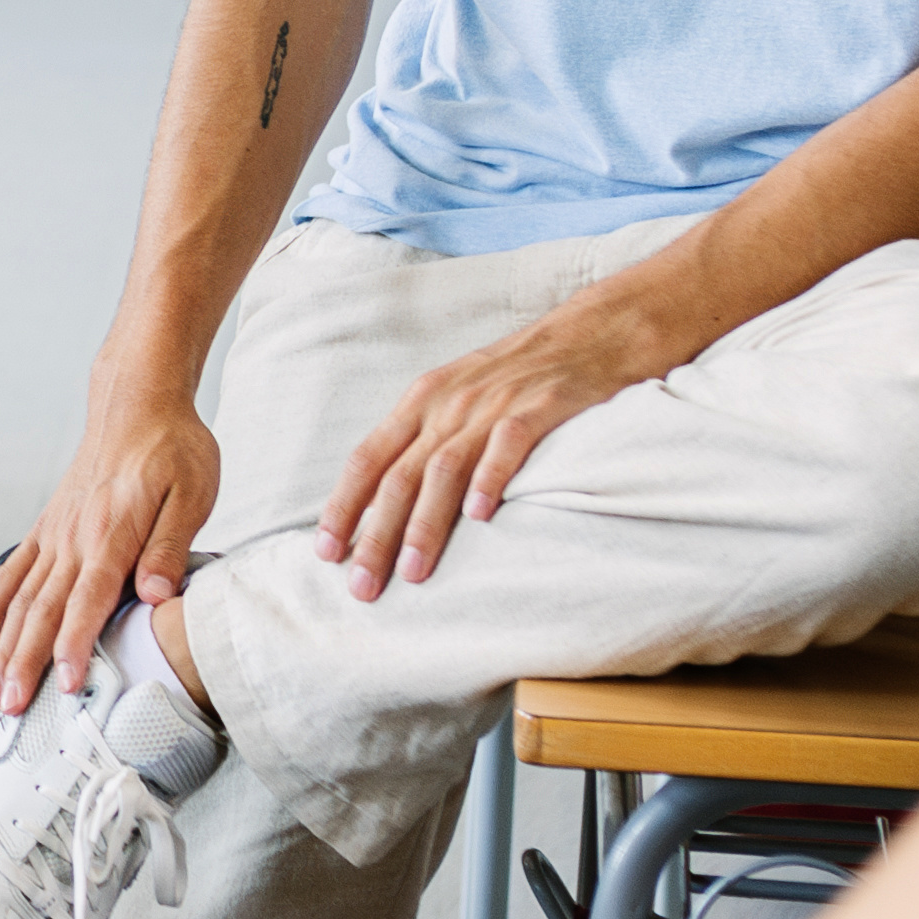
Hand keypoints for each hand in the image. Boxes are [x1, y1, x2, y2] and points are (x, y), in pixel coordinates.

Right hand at [0, 375, 217, 708]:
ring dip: (3, 648)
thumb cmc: (172, 448)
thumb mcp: (193, 493)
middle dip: (24, 663)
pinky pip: (12, 575)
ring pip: (20, 600)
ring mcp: (55, 534)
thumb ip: (169, 546)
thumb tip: (155, 594)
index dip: (73, 644)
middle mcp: (74, 538)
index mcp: (112, 533)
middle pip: (42, 610)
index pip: (87, 599)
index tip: (63, 683)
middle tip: (9, 708)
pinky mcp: (47, 529)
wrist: (136, 403)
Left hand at [315, 282, 680, 599]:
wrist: (592, 333)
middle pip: (400, 475)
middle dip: (377, 534)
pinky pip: (508, 444)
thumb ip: (423, 440)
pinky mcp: (542, 405)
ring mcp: (494, 404)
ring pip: (446, 468)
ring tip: (414, 571)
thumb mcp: (457, 397)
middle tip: (363, 585)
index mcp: (422, 402)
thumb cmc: (519, 375)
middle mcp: (449, 404)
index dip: (344, 506)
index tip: (325, 553)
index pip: (368, 459)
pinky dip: (490, 478)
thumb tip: (380, 499)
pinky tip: (479, 516)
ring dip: (426, 523)